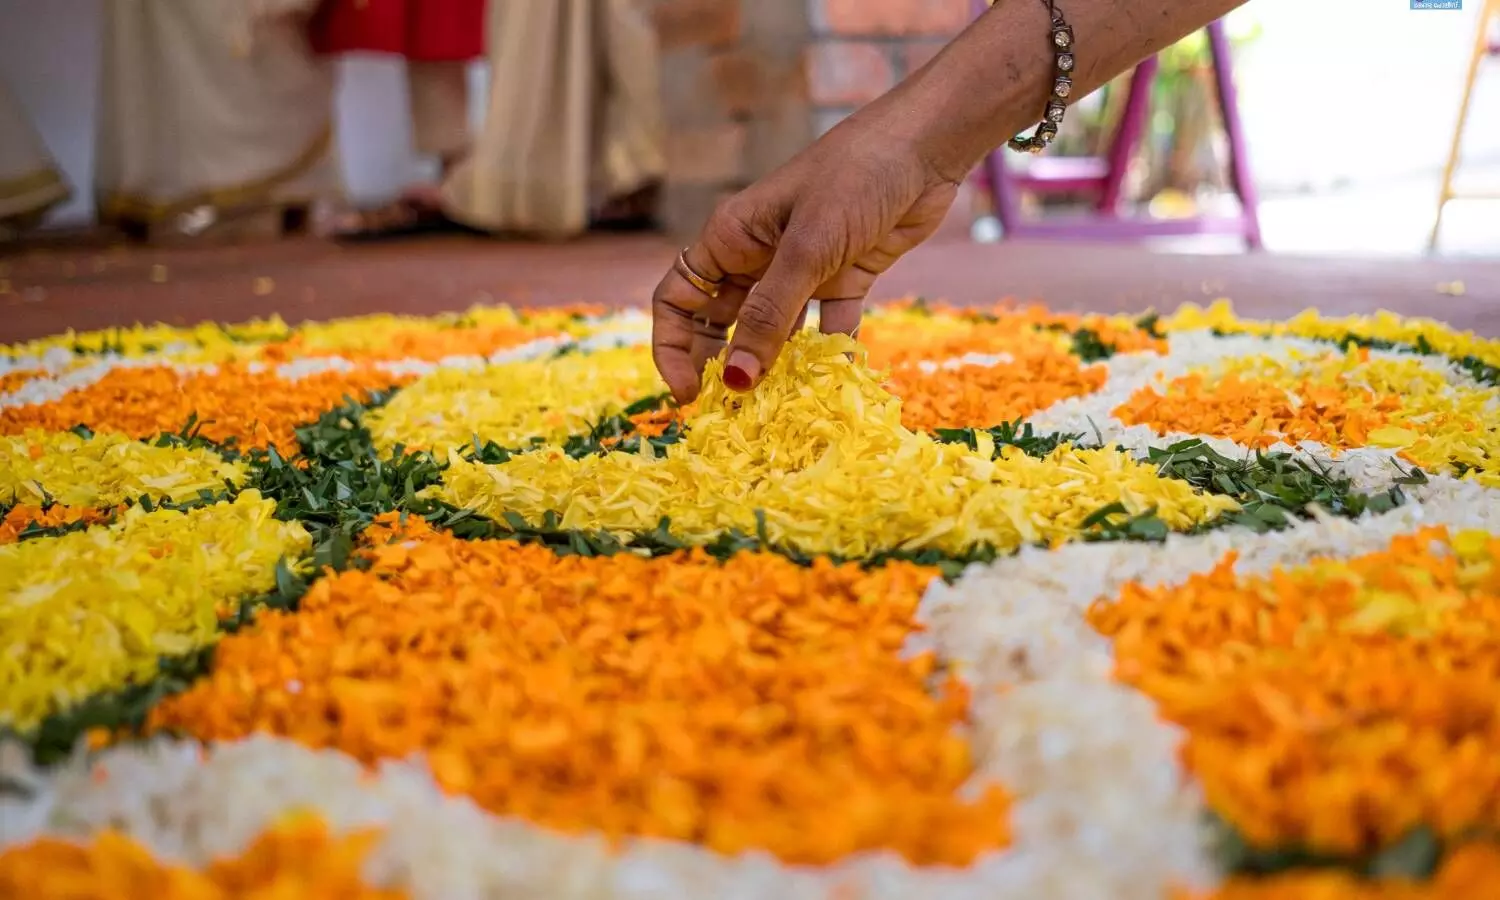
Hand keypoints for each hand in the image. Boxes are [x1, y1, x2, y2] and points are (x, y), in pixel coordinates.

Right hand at [651, 104, 960, 403]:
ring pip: (774, 332)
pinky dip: (829, 356)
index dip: (673, 348)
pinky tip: (834, 387)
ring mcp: (801, 270)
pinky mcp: (845, 278)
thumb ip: (770, 316)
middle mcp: (757, 257)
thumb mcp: (807, 250)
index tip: (689, 394)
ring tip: (777, 414)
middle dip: (720, 368)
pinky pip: (828, 329)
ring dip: (774, 370)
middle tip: (729, 417)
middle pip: (721, 323)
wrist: (926, 145)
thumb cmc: (855, 177)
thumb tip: (736, 382)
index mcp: (729, 239)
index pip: (677, 300)